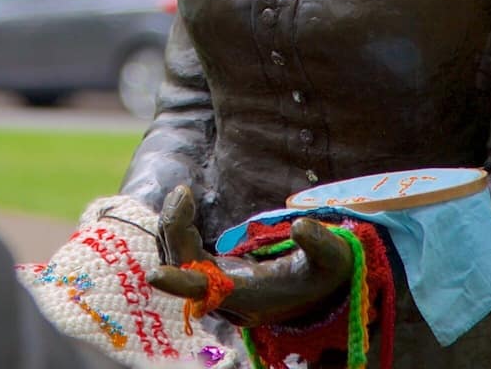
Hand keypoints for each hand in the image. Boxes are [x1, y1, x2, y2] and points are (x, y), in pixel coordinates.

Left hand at [147, 185, 354, 326]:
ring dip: (173, 227)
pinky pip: (181, 253)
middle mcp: (225, 297)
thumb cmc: (326, 271)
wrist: (321, 285)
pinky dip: (177, 229)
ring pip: (177, 259)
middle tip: (184, 193)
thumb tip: (301, 225)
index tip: (156, 275)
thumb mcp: (334, 257)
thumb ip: (320, 244)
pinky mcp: (211, 273)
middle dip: (176, 230)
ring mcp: (215, 286)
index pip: (207, 293)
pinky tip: (183, 203)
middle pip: (184, 268)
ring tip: (183, 194)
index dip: (181, 283)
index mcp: (250, 295)